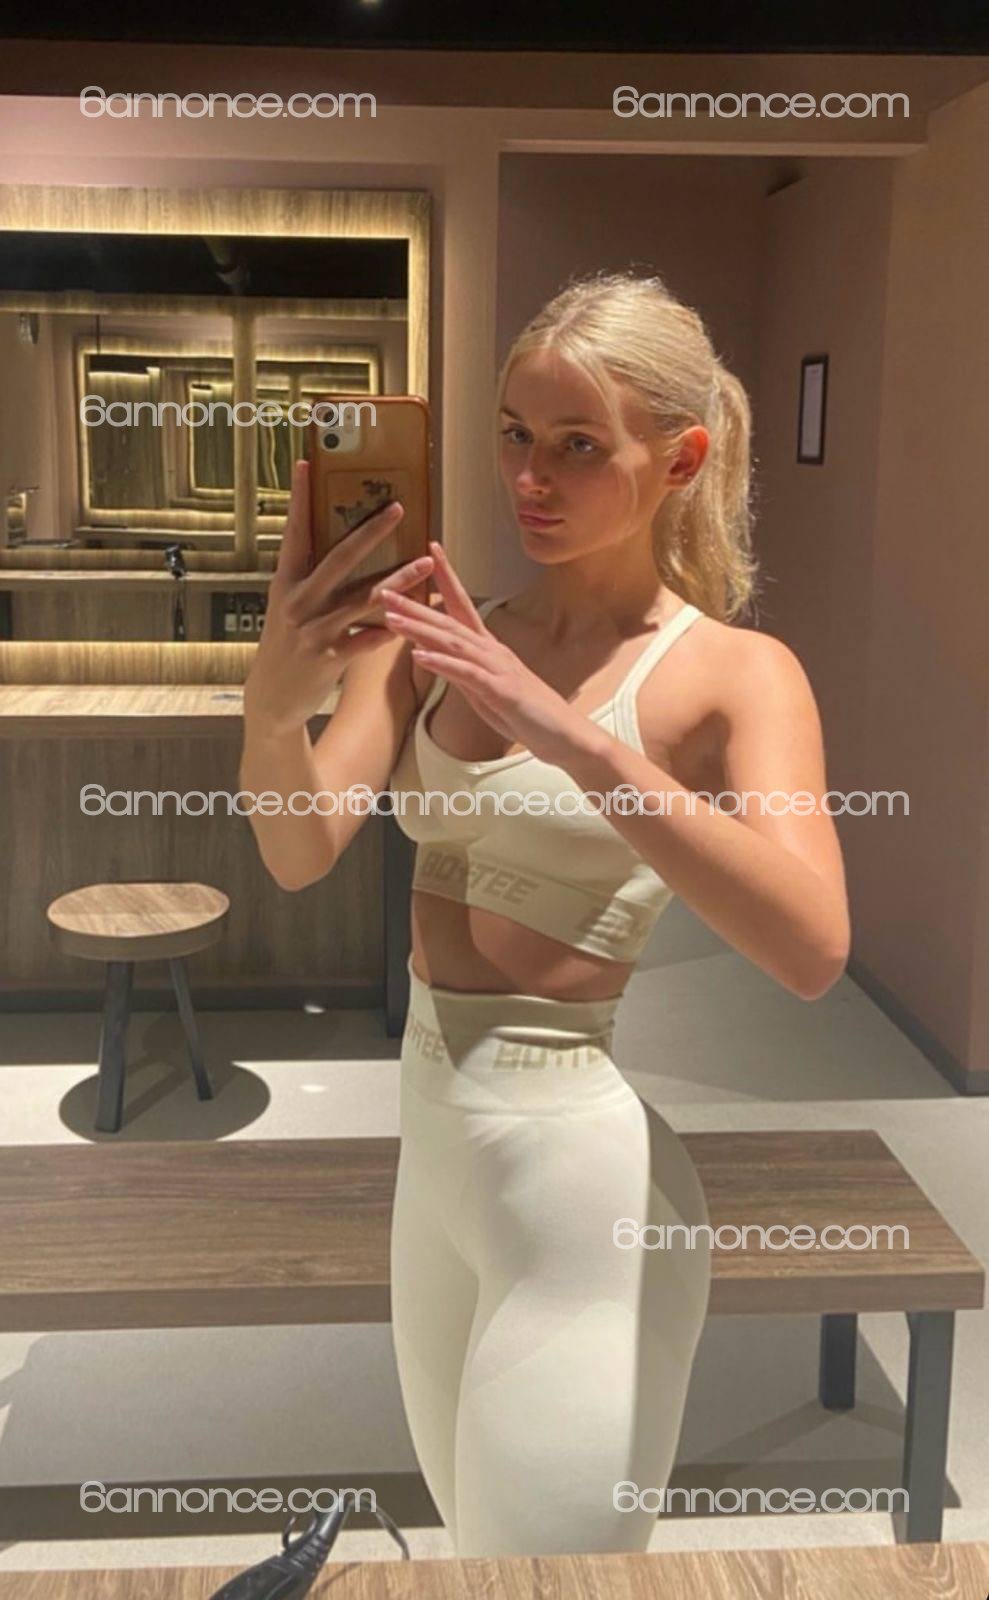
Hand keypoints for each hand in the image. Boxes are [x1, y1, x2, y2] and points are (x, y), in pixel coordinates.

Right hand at [243, 460, 434, 731]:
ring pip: (363, 598)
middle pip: (339, 558)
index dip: (299, 498)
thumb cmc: (286, 646)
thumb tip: (336, 545)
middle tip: (397, 507)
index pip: (295, 532)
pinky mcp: (329, 658)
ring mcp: (313, 630)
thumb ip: (308, 578)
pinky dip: (389, 630)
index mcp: (286, 582)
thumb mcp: (287, 607)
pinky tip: (410, 622)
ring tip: (425, 564)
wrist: (271, 698)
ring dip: (398, 580)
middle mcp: (298, 601)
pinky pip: (367, 640)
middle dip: (370, 531)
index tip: (306, 463)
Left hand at [379, 540, 600, 765]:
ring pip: (454, 642)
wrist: (565, 736)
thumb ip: (460, 669)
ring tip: (392, 617)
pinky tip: (420, 655)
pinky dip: (443, 663)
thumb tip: (434, 653)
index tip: (427, 554)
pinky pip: (468, 674)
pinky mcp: (502, 691)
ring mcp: (498, 669)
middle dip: (415, 605)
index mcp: (489, 649)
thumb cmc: (527, 713)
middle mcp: (493, 652)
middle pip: (450, 621)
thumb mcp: (485, 689)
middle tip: (385, 589)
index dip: (446, 579)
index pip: (463, 607)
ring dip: (421, 628)